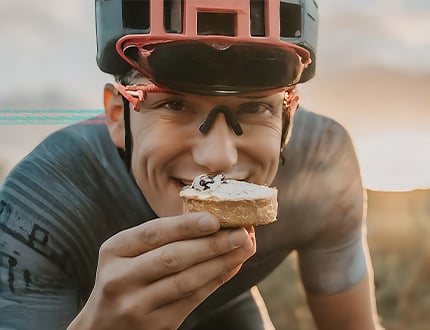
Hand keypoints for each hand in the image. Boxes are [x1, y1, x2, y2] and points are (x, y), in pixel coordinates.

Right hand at [68, 212, 255, 329]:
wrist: (103, 325)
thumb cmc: (124, 278)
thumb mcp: (128, 253)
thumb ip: (160, 238)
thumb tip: (211, 220)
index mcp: (114, 251)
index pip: (153, 233)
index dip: (185, 226)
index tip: (215, 219)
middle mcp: (120, 279)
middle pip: (172, 258)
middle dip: (212, 244)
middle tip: (242, 232)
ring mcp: (137, 306)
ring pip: (187, 281)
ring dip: (220, 262)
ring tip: (244, 247)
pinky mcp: (157, 326)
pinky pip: (193, 299)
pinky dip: (215, 281)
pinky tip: (231, 266)